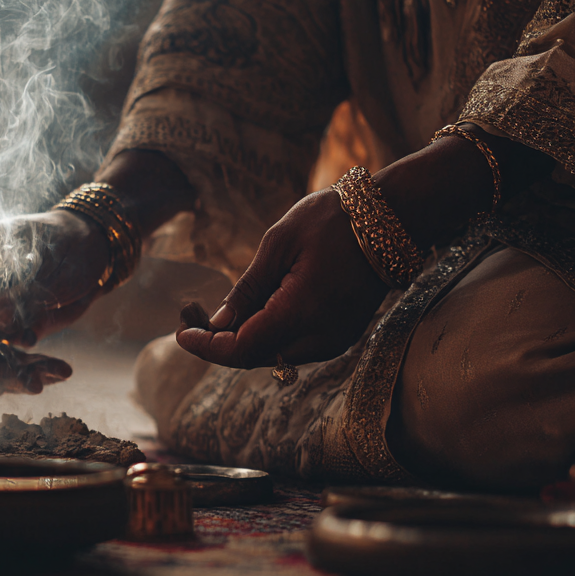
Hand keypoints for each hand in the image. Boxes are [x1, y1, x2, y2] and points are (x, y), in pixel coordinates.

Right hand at [0, 209, 108, 394]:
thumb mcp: (54, 270)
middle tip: (35, 387)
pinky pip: (13, 358)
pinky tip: (63, 372)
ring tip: (60, 374)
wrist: (91, 248)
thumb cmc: (71, 246)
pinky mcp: (7, 329)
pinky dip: (36, 369)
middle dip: (3, 368)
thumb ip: (26, 296)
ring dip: (23, 372)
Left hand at [176, 189, 389, 368]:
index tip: (180, 332)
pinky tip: (250, 310)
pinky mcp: (341, 335)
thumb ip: (246, 290)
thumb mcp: (277, 244)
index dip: (206, 347)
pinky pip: (293, 346)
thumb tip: (217, 325)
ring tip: (212, 311)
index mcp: (301, 313)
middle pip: (254, 358)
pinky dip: (267, 334)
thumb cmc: (333, 220)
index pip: (241, 350)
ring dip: (241, 339)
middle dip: (217, 342)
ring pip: (273, 355)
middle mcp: (321, 337)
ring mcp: (335, 340)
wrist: (393, 217)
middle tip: (190, 315)